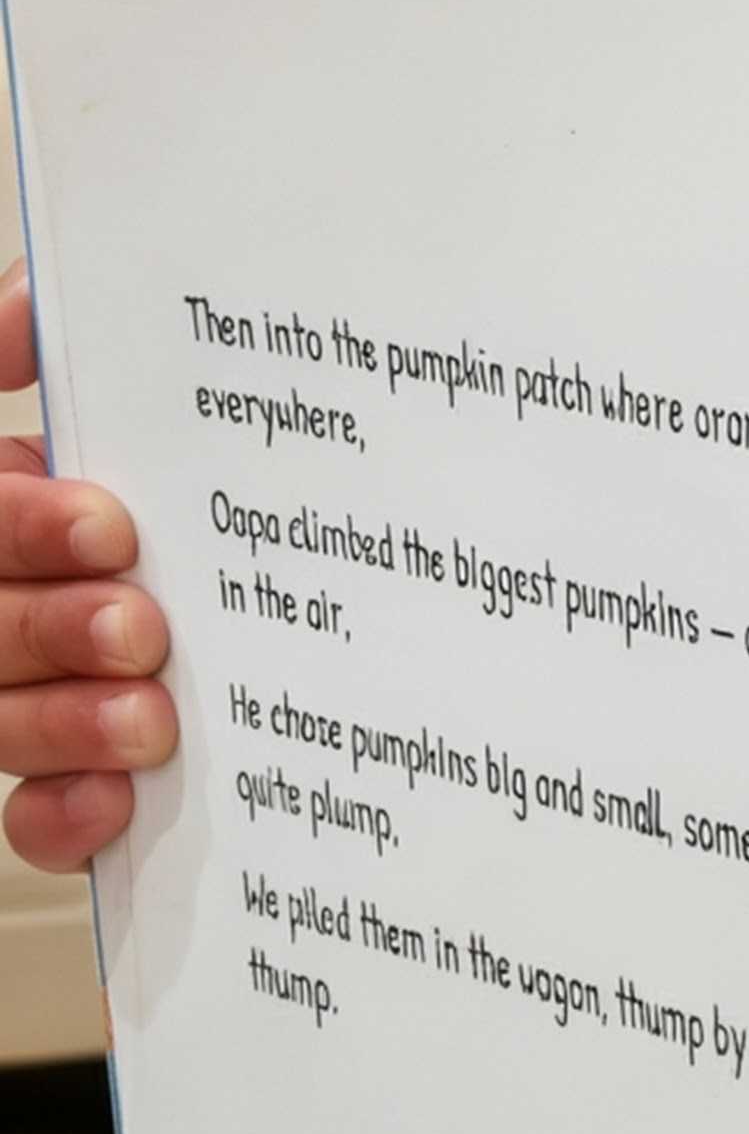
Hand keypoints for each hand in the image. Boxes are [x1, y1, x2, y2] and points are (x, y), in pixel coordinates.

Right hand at [0, 265, 172, 873]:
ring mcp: (31, 694)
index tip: (111, 526)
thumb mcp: (147, 389)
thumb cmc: (222, 476)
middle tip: (141, 626)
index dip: (16, 525)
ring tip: (151, 717)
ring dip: (62, 722)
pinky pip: (35, 818)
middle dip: (47, 627)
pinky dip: (65, 816)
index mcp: (14, 510)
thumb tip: (29, 315)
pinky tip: (119, 803)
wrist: (331, 579)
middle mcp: (11, 601)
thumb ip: (52, 333)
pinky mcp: (73, 783)